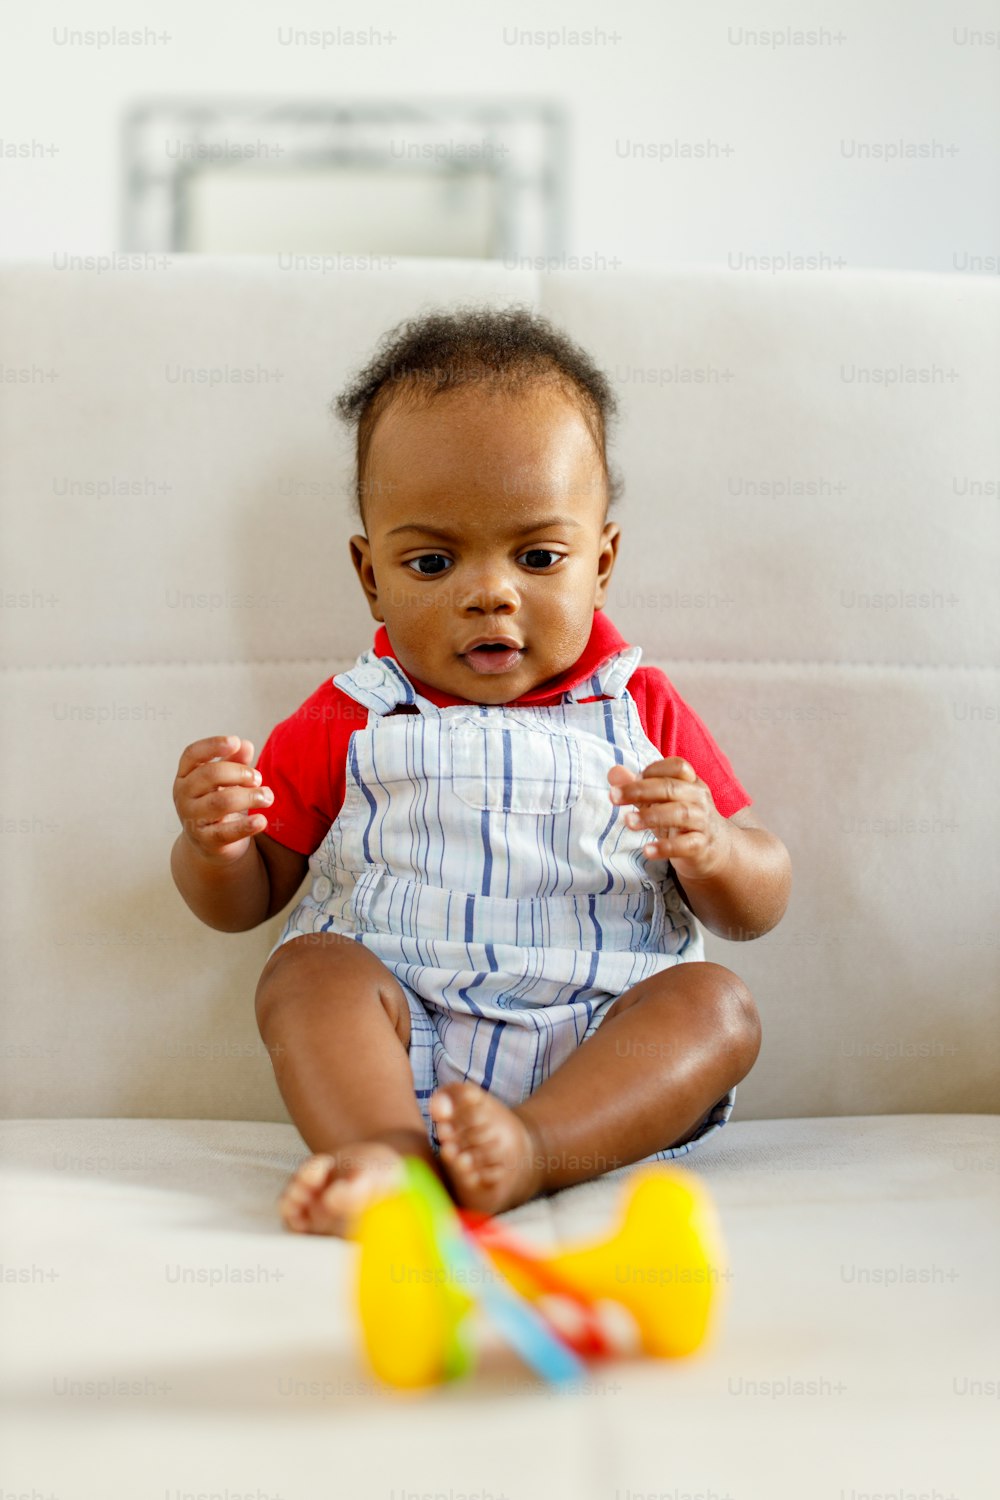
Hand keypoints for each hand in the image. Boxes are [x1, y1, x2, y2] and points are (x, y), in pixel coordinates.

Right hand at [173, 735, 273, 864]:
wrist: (211, 843)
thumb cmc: (219, 802)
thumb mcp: (226, 780)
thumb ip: (235, 761)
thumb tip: (245, 745)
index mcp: (186, 775)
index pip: (192, 754)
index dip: (212, 745)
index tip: (235, 742)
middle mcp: (183, 795)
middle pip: (209, 775)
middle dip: (239, 772)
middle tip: (258, 778)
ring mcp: (192, 819)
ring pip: (219, 802)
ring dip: (249, 796)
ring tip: (267, 796)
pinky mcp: (206, 841)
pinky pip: (226, 832)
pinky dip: (246, 826)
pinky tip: (262, 821)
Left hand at [606, 757, 732, 882]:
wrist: (715, 850)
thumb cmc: (682, 821)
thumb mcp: (660, 802)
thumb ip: (638, 788)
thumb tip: (613, 772)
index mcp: (690, 782)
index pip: (677, 766)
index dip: (652, 770)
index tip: (628, 781)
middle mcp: (698, 798)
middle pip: (672, 788)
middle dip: (640, 790)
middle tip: (613, 797)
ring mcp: (702, 822)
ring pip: (679, 814)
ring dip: (651, 816)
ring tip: (628, 822)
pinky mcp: (701, 846)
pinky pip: (685, 845)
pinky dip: (666, 847)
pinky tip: (647, 850)